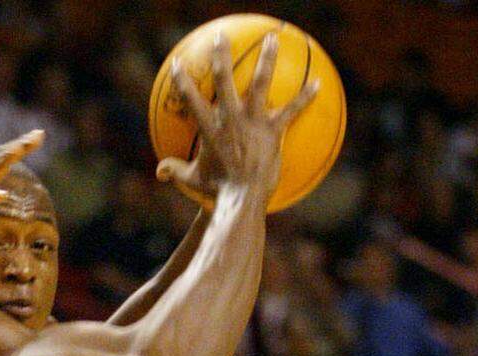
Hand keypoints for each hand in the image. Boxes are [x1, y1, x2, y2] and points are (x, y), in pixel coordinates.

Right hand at [156, 32, 317, 201]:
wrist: (243, 198)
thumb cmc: (217, 191)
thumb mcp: (192, 180)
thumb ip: (175, 171)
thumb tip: (159, 171)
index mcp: (209, 128)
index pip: (190, 99)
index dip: (182, 80)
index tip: (178, 64)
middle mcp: (230, 118)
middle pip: (223, 78)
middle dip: (221, 54)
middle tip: (222, 36)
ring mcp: (254, 122)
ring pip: (261, 82)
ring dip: (267, 58)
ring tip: (272, 39)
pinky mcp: (274, 131)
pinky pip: (292, 109)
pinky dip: (305, 96)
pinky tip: (318, 83)